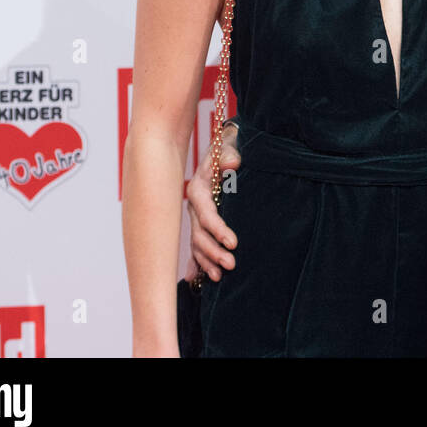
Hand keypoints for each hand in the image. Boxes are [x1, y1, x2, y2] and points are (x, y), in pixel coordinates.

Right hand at [186, 120, 240, 280]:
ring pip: (197, 243)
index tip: (233, 243)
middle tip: (231, 265)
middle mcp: (193, 206)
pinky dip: (197, 262)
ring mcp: (195, 216)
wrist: (224, 149)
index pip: (206, 214)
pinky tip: (198, 280)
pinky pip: (196, 246)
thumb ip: (230, 154)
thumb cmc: (229, 147)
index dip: (218, 229)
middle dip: (213, 251)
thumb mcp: (230, 146)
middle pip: (199, 234)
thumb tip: (234, 164)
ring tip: (220, 276)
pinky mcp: (201, 223)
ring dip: (206, 260)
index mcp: (198, 188)